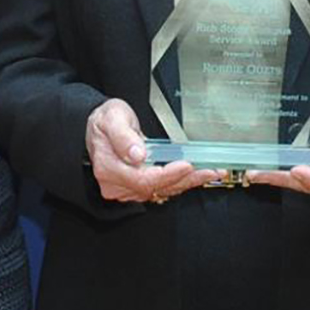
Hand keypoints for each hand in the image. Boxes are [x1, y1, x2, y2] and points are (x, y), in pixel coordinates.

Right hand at [86, 97, 214, 204]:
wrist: (97, 128)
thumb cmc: (104, 122)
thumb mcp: (112, 119)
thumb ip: (124, 137)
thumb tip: (137, 154)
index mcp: (109, 168)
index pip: (142, 179)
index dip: (167, 174)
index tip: (187, 165)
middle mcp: (117, 184)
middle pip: (156, 187)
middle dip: (186, 178)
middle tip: (211, 170)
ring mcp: (127, 188)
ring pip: (162, 190)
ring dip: (188, 182)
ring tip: (211, 172)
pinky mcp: (137, 187)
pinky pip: (162, 188)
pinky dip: (181, 182)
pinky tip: (198, 174)